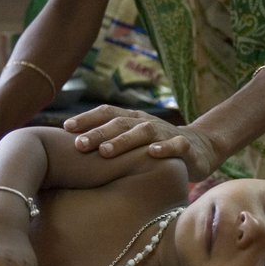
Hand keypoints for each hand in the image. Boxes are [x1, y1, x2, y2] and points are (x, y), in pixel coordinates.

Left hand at [64, 105, 219, 181]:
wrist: (199, 148)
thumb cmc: (156, 148)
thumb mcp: (132, 142)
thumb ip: (108, 142)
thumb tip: (70, 150)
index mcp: (132, 120)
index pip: (107, 112)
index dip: (87, 118)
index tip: (65, 127)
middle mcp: (146, 123)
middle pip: (120, 123)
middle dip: (98, 132)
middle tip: (79, 144)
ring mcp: (166, 133)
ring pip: (144, 132)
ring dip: (124, 140)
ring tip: (106, 150)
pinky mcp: (185, 147)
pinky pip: (175, 145)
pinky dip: (164, 148)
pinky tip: (153, 153)